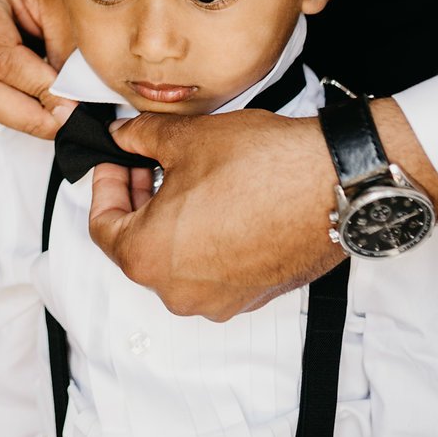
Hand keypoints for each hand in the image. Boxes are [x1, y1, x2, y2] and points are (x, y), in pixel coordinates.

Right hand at [0, 0, 74, 138]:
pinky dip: (14, 105)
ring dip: (21, 115)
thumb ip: (67, 47)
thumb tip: (75, 100)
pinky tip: (43, 107)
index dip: (38, 88)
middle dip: (26, 115)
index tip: (73, 107)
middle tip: (66, 127)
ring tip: (59, 120)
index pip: (0, 57)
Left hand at [87, 110, 342, 317]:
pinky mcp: (253, 296)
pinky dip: (206, 240)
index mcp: (147, 257)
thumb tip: (123, 137)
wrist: (335, 185)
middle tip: (147, 163)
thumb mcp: (184, 138)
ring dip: (172, 221)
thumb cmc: (262, 168)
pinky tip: (221, 202)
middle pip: (138, 247)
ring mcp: (219, 299)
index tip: (116, 162)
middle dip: (139, 201)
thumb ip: (140, 138)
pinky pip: (213, 270)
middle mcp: (179, 292)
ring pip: (176, 260)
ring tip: (186, 179)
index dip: (105, 186)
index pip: (102, 226)